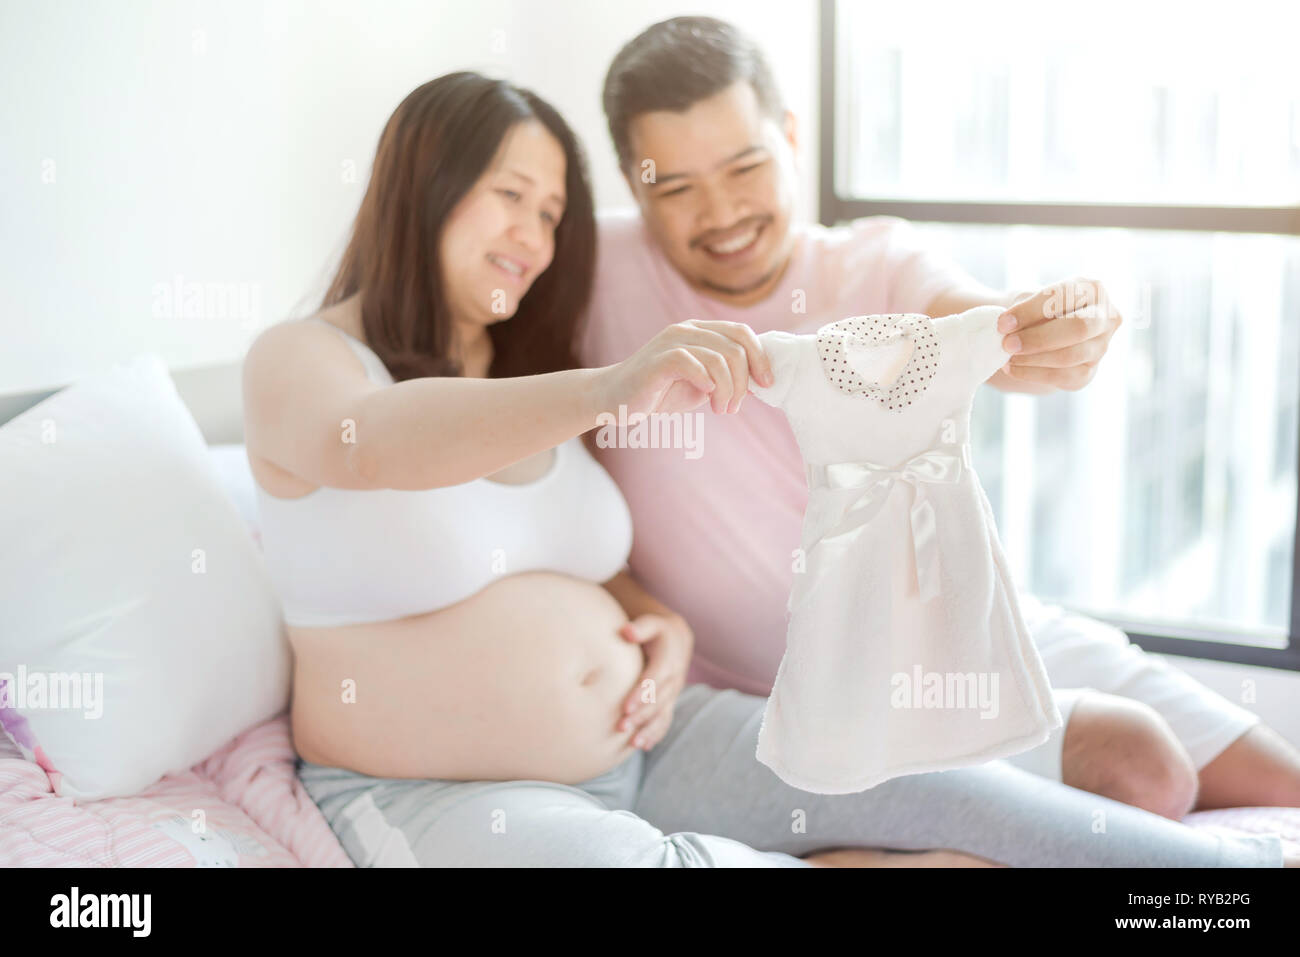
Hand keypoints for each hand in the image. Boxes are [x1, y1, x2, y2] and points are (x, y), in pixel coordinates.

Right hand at [597, 319, 773, 417]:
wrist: (614, 400)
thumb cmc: (659, 393)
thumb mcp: (702, 384)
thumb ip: (726, 377)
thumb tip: (760, 381)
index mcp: (700, 331)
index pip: (742, 333)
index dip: (761, 357)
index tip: (767, 384)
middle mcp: (688, 329)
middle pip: (736, 347)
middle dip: (744, 382)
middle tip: (734, 407)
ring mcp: (672, 341)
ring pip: (719, 358)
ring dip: (728, 389)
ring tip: (721, 410)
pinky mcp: (658, 359)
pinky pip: (693, 364)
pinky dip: (707, 382)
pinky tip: (705, 397)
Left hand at [616, 612, 692, 750]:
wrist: (677, 640)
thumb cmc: (656, 631)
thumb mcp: (651, 624)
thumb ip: (640, 628)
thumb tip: (626, 631)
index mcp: (668, 661)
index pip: (655, 679)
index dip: (642, 693)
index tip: (626, 707)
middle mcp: (673, 680)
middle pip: (658, 701)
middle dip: (641, 716)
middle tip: (621, 727)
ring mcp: (673, 693)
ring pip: (662, 714)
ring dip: (648, 729)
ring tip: (633, 743)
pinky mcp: (670, 702)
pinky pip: (665, 720)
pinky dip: (656, 734)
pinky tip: (643, 745)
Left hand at [995, 277, 1122, 391]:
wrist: (1044, 333)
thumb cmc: (1037, 309)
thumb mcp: (1031, 299)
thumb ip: (1026, 307)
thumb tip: (1011, 326)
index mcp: (1093, 289)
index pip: (1065, 296)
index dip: (1032, 310)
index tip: (1003, 323)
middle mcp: (1107, 317)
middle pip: (1079, 328)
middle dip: (1039, 338)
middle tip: (1007, 344)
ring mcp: (1101, 347)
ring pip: (1070, 355)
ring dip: (1033, 359)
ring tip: (1007, 357)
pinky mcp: (1089, 372)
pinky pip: (1062, 376)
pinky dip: (1033, 373)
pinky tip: (1013, 368)